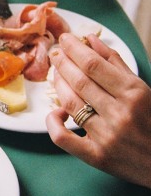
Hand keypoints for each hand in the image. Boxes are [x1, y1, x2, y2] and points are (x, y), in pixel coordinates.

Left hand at [46, 33, 150, 187]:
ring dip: (58, 84)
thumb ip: (115, 62)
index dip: (74, 49)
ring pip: (70, 103)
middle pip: (80, 81)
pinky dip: (53, 122)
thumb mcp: (143, 88)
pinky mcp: (97, 157)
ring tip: (56, 72)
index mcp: (134, 94)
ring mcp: (106, 136)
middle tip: (55, 52)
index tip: (64, 39)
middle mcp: (120, 114)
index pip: (93, 65)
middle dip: (63, 62)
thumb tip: (89, 39)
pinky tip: (56, 111)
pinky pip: (63, 138)